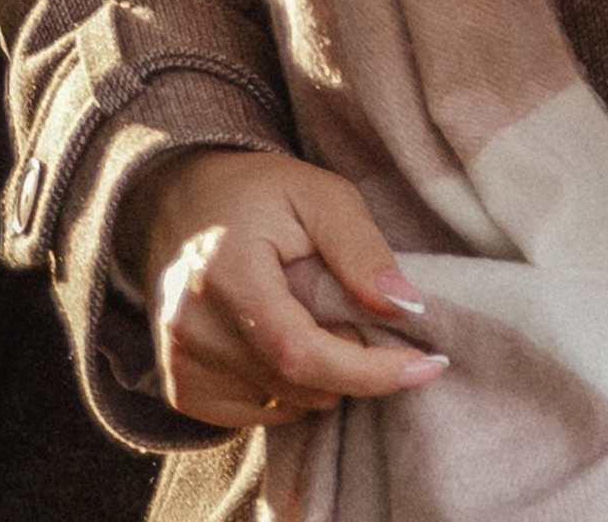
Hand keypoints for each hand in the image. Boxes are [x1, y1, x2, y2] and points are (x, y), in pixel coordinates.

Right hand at [127, 148, 448, 432]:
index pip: (301, 352)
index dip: (369, 371)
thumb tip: (407, 309)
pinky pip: (258, 415)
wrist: (180, 200)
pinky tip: (277, 338)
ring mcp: (180, 361)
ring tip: (309, 316)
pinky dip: (286, 389)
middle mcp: (192, 325)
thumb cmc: (259, 193)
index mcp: (225, 270)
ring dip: (319, 377)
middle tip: (353, 314)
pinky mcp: (180, 386)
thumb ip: (361, 249)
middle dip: (349, 364)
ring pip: (285, 405)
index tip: (427, 366)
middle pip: (299, 385)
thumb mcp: (319, 194)